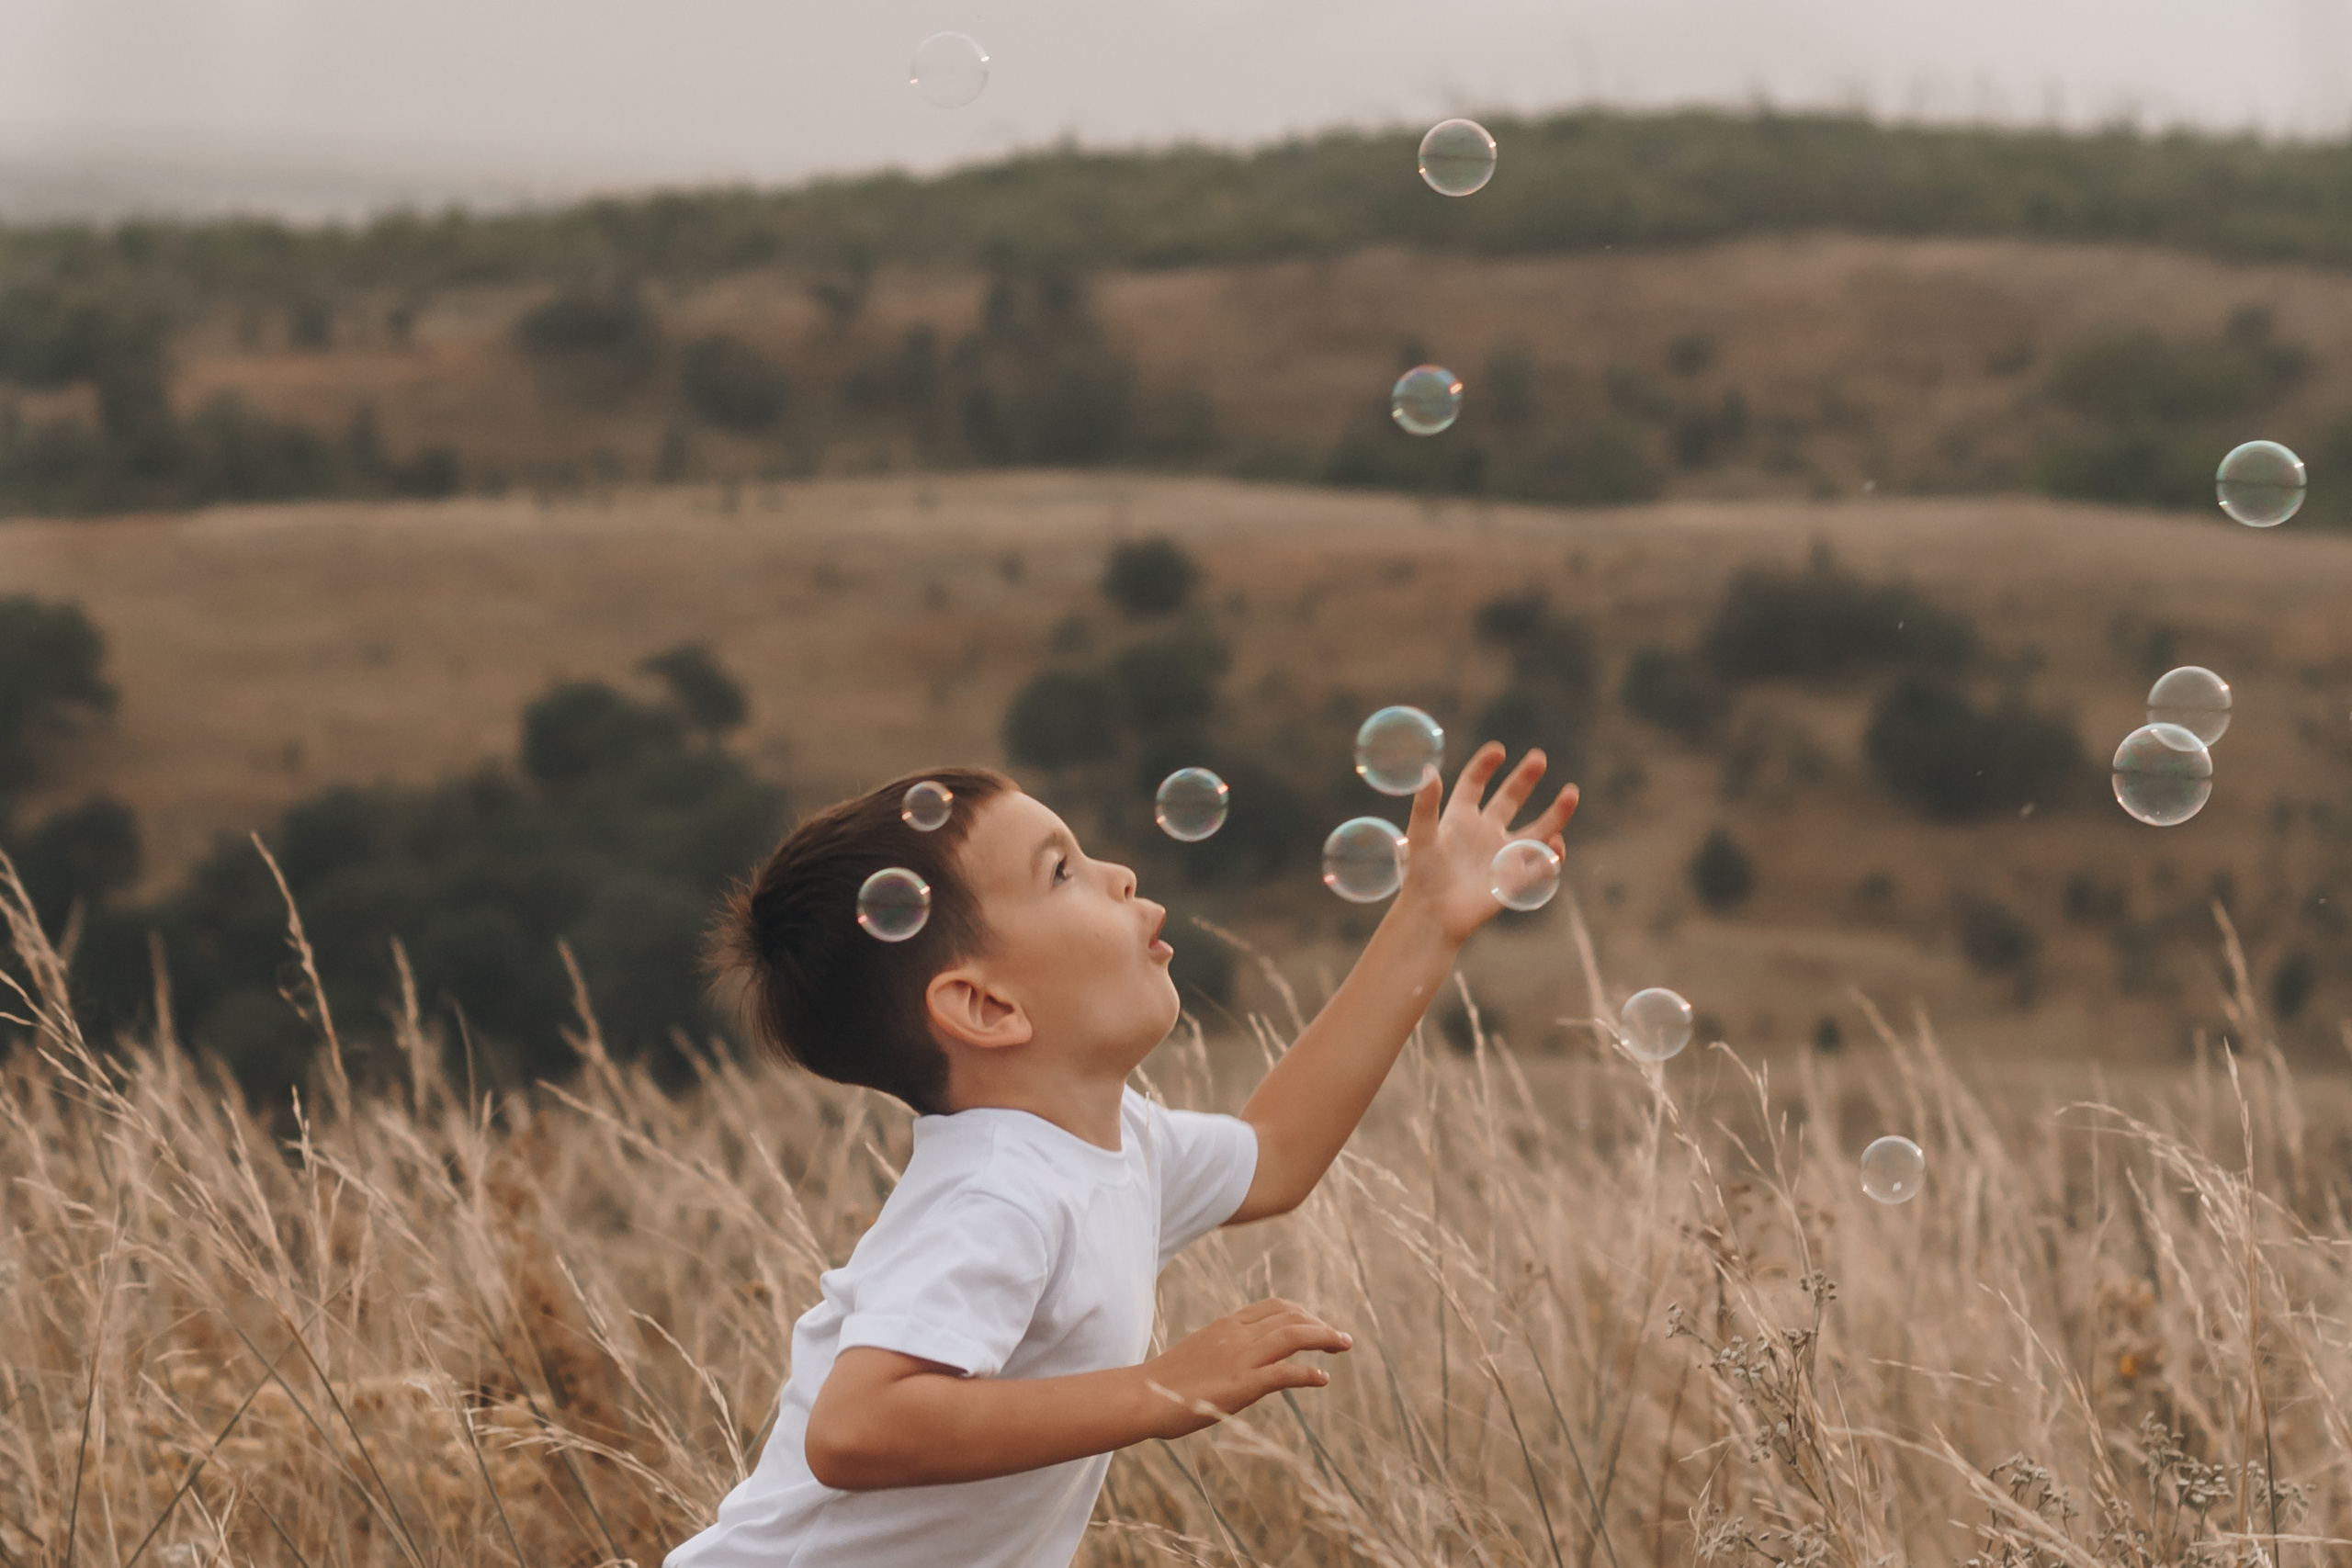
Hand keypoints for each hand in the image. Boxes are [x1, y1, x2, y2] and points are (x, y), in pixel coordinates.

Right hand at [1137, 1297, 1352, 1438]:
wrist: (1144, 1395)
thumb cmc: (1167, 1381)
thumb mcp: (1201, 1351)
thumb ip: (1225, 1347)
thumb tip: (1243, 1358)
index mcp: (1227, 1324)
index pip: (1274, 1307)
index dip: (1302, 1313)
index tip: (1316, 1325)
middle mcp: (1238, 1334)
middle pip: (1291, 1317)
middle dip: (1320, 1325)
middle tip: (1340, 1338)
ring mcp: (1241, 1358)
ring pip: (1294, 1335)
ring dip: (1324, 1338)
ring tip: (1343, 1346)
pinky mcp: (1243, 1384)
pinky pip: (1286, 1373)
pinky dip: (1309, 1373)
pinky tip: (1323, 1378)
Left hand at [1400, 742, 1578, 945]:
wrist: (1432, 917)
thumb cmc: (1421, 878)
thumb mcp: (1420, 836)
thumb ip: (1425, 805)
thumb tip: (1426, 770)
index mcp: (1459, 818)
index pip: (1475, 784)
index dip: (1485, 766)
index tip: (1498, 750)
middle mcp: (1484, 832)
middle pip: (1509, 799)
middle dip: (1524, 778)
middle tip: (1538, 758)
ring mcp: (1502, 855)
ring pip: (1537, 829)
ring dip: (1556, 813)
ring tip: (1571, 793)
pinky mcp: (1515, 880)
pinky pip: (1540, 865)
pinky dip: (1551, 856)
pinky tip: (1556, 846)